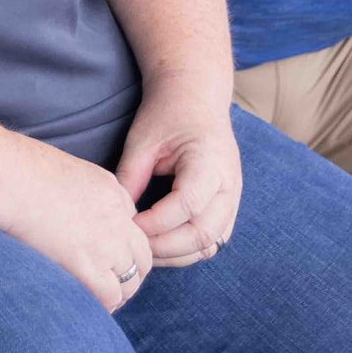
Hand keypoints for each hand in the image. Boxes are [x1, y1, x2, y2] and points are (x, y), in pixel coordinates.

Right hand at [0, 143, 156, 312]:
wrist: (6, 176)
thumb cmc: (17, 168)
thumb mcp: (62, 169)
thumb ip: (78, 191)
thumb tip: (70, 216)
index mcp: (111, 191)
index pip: (131, 226)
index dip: (119, 246)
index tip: (104, 257)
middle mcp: (117, 218)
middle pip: (141, 256)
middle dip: (129, 273)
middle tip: (108, 284)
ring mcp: (105, 242)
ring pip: (130, 280)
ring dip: (117, 293)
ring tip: (96, 300)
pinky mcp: (86, 264)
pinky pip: (110, 295)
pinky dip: (103, 305)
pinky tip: (88, 305)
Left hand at [115, 90, 242, 267]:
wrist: (196, 97)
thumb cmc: (168, 113)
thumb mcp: (143, 140)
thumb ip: (131, 177)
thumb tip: (118, 217)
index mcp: (210, 161)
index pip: (187, 205)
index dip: (155, 223)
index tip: (127, 225)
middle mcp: (229, 183)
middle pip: (204, 234)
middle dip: (166, 248)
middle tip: (134, 246)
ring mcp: (233, 196)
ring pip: (212, 243)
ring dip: (178, 255)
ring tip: (145, 250)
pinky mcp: (229, 205)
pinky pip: (214, 239)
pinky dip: (189, 249)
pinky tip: (162, 245)